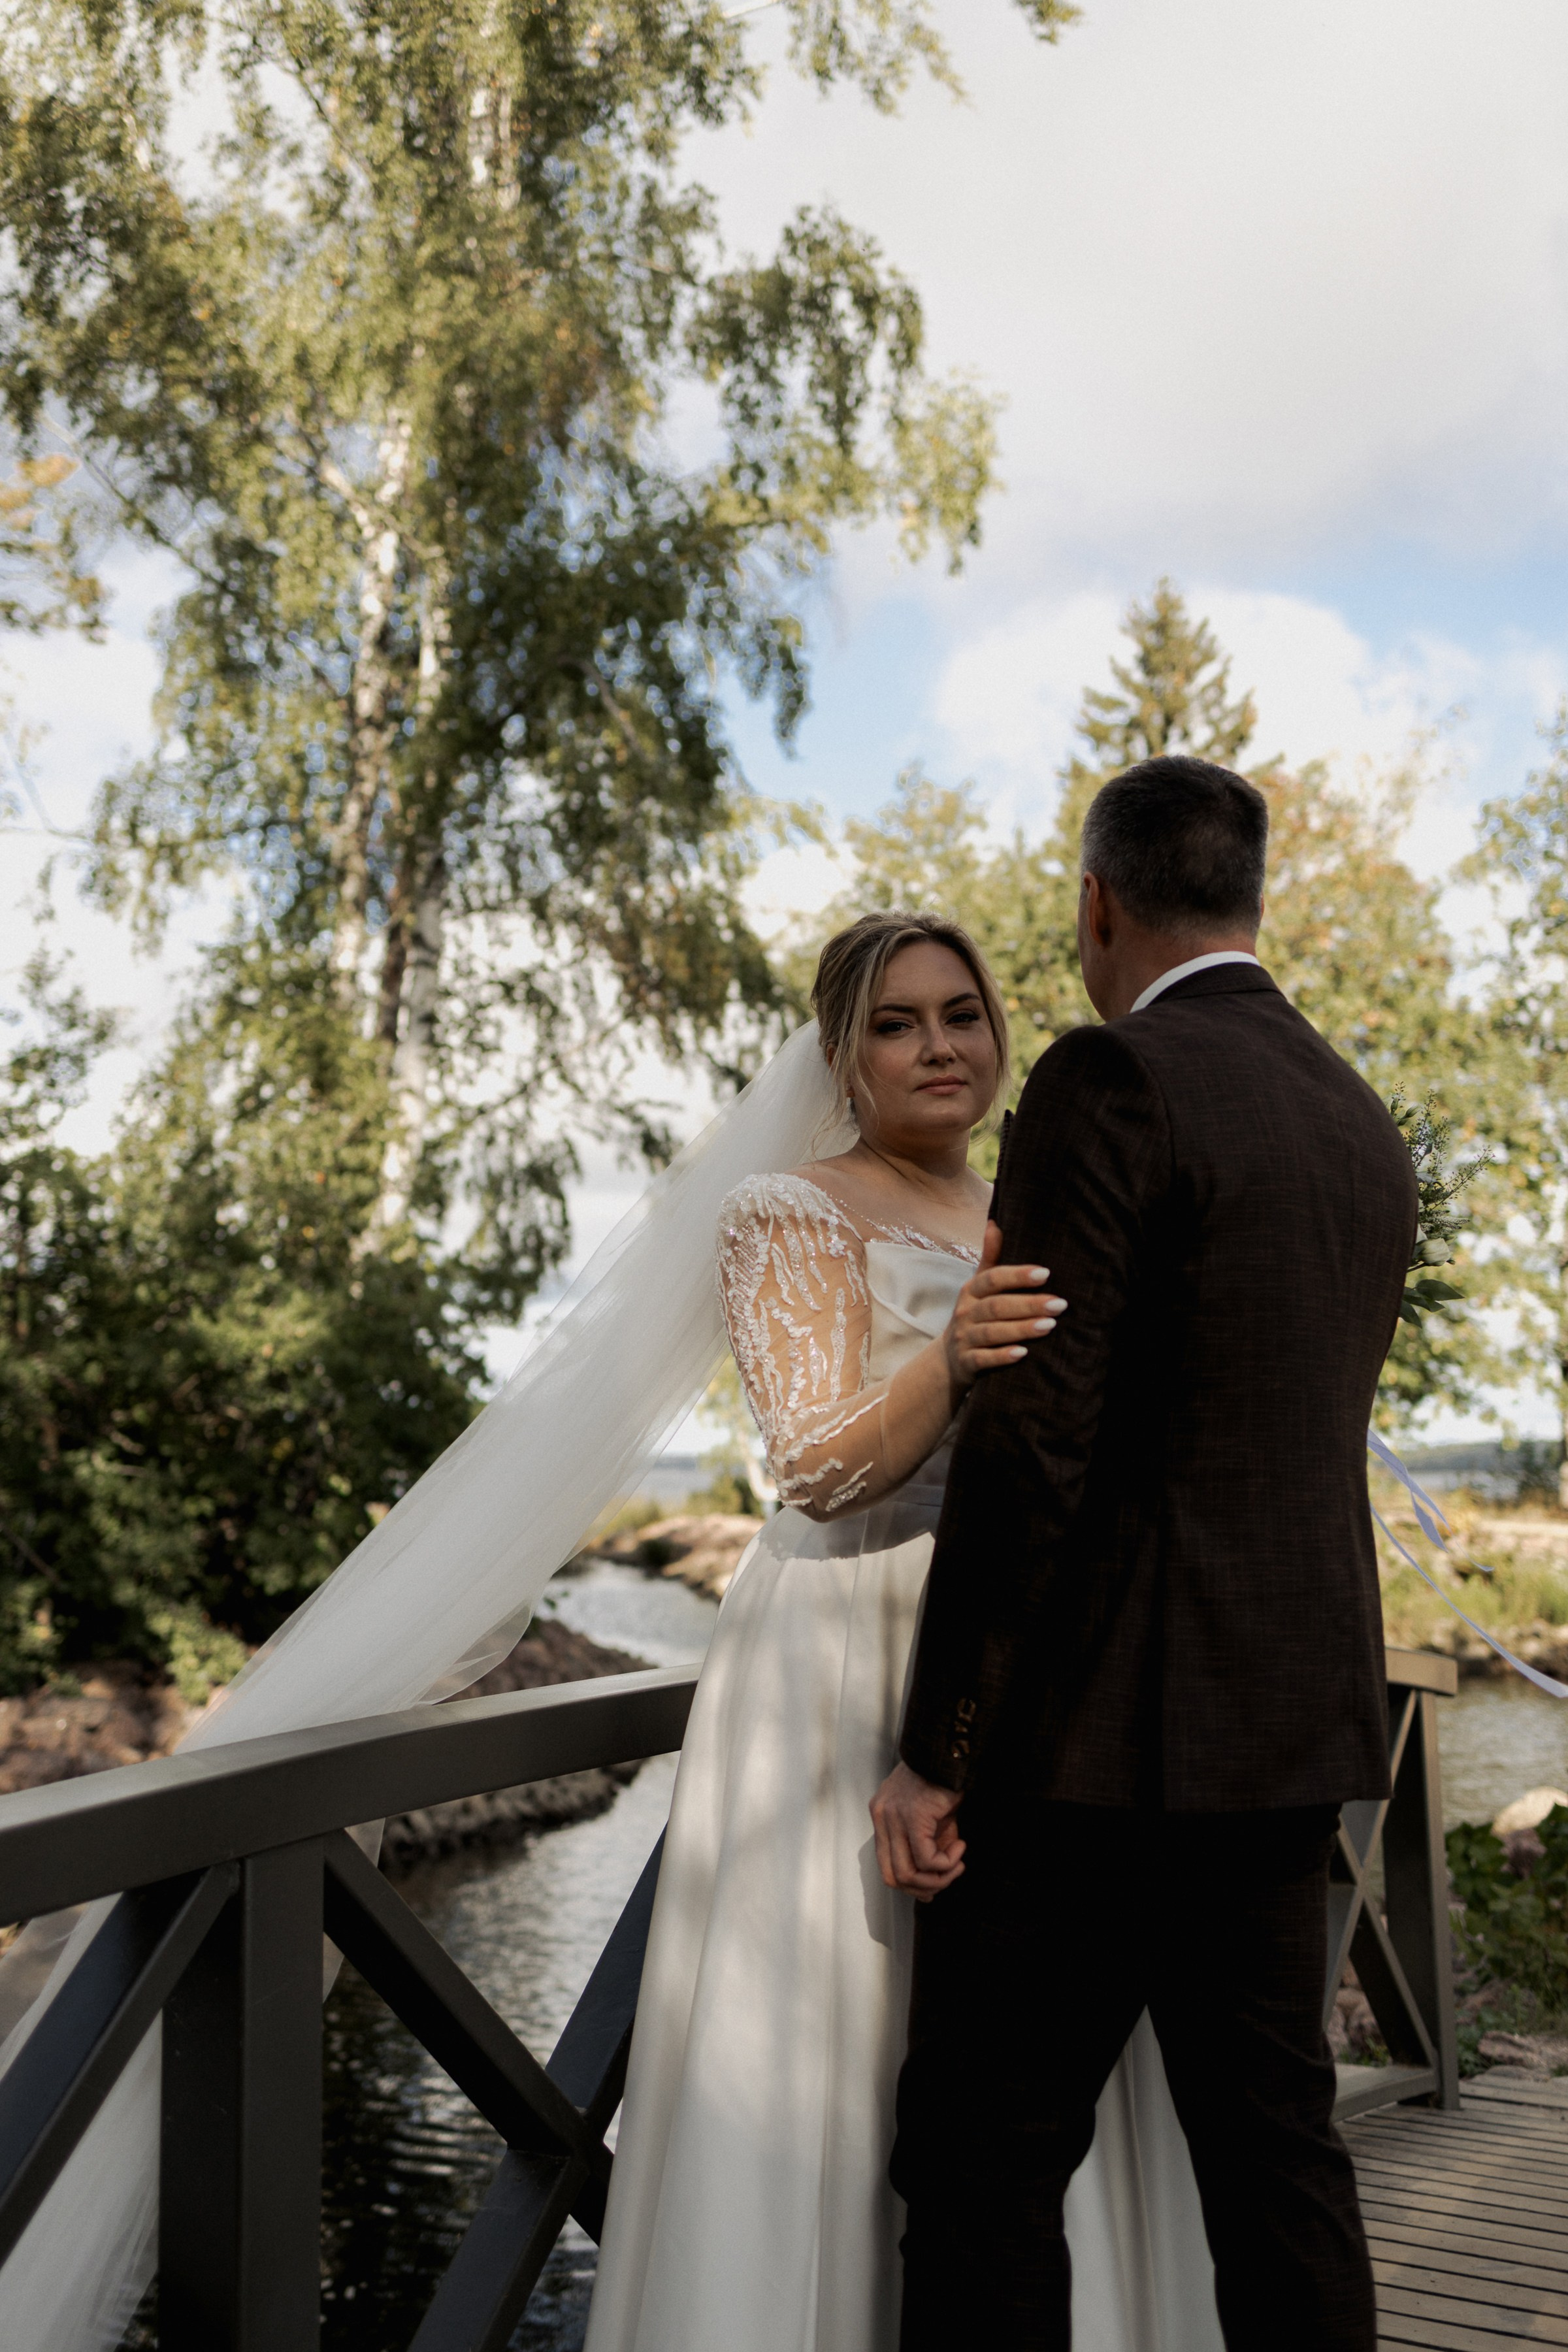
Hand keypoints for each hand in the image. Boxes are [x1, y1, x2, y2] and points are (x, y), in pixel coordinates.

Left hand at [870, 1760, 965, 1899]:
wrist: (951, 1752)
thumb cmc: (944, 1782)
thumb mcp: (932, 1821)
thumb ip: (926, 1850)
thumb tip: (929, 1890)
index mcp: (881, 1817)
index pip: (885, 1867)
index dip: (910, 1886)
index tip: (932, 1891)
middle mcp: (880, 1817)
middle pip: (892, 1876)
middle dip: (923, 1887)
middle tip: (949, 1878)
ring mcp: (893, 1817)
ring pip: (907, 1873)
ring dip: (939, 1878)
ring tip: (958, 1864)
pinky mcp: (912, 1817)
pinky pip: (927, 1859)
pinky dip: (946, 1863)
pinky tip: (961, 1847)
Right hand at [943, 1220, 1065, 1389]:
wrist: (949, 1360)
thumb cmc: (974, 1317)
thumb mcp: (978, 1288)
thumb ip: (990, 1259)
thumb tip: (995, 1222)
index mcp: (971, 1291)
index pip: (993, 1279)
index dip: (1018, 1275)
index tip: (1046, 1273)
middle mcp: (965, 1313)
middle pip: (996, 1306)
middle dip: (1028, 1304)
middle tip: (1060, 1304)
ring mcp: (964, 1338)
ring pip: (992, 1332)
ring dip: (1021, 1329)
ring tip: (1050, 1325)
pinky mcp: (967, 1362)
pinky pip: (983, 1359)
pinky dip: (1002, 1356)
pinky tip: (1024, 1353)